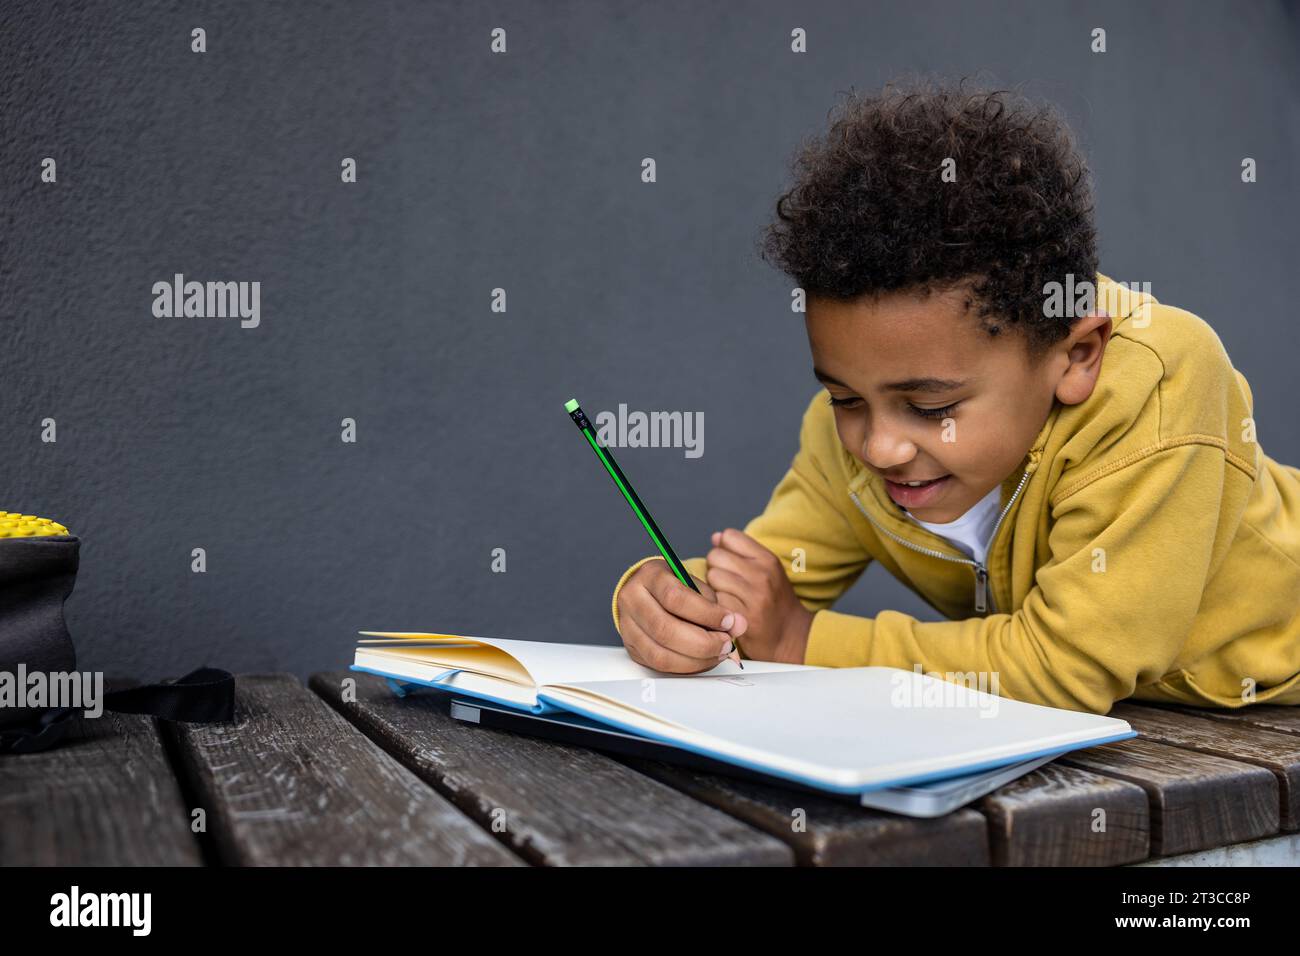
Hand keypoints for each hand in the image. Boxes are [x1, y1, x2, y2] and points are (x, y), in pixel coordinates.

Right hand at [615, 558, 748, 672]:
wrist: (650, 594)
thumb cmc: (676, 588)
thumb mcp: (695, 585)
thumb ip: (716, 605)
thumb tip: (738, 626)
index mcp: (649, 576)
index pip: (675, 597)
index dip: (706, 613)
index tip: (730, 621)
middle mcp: (632, 600)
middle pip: (665, 630)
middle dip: (703, 642)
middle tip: (727, 644)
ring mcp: (628, 626)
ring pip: (661, 654)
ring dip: (696, 660)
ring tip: (718, 653)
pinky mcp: (632, 648)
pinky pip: (659, 666)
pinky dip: (686, 667)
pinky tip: (704, 660)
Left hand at [706, 528, 813, 664]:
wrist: (790, 637)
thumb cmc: (775, 602)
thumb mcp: (767, 571)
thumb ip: (740, 552)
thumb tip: (716, 537)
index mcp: (767, 559)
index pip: (729, 536)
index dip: (723, 549)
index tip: (729, 563)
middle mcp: (762, 574)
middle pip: (716, 556)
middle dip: (715, 568)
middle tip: (726, 583)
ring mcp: (753, 596)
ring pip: (713, 577)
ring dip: (714, 588)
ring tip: (727, 597)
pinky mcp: (743, 616)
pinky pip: (715, 600)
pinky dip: (716, 606)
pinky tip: (727, 611)